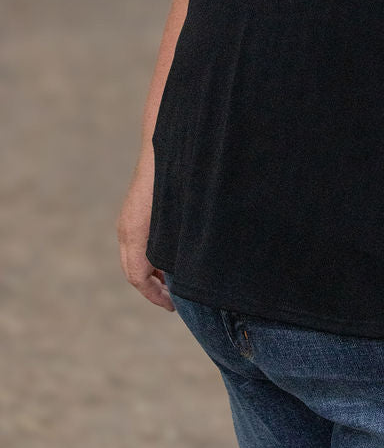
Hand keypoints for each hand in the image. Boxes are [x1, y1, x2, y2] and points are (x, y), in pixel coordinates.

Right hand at [116, 146, 174, 311]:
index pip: (137, 276)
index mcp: (136, 231)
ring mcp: (127, 219)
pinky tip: (169, 258)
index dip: (155, 296)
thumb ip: (182, 240)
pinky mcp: (132, 212)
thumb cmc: (180, 175)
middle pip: (132, 271)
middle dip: (152, 290)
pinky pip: (135, 244)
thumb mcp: (184, 213)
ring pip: (132, 258)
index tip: (173, 307)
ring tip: (174, 283)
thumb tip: (191, 271)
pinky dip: (148, 258)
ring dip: (150, 274)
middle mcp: (126, 227)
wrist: (167, 140)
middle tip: (175, 302)